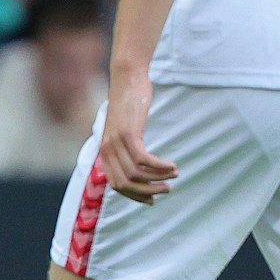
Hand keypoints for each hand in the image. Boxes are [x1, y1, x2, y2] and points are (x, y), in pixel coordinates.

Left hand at [100, 75, 176, 204]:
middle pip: (126, 183)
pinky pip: (144, 159)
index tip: (152, 200)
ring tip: (174, 175)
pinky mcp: (129, 134)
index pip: (117, 185)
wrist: (127, 79)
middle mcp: (107, 150)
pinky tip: (172, 165)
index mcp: (105, 152)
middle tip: (167, 190)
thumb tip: (137, 163)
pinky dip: (160, 166)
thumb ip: (125, 146)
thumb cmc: (129, 103)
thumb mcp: (124, 128)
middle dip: (147, 191)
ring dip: (158, 179)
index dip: (135, 196)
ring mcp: (117, 142)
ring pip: (136, 174)